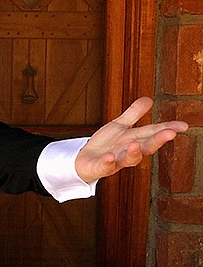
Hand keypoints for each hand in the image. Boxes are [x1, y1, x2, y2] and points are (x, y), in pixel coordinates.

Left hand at [74, 97, 188, 182]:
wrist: (83, 161)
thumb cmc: (104, 145)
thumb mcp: (119, 126)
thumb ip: (133, 114)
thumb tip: (149, 99)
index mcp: (134, 140)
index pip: (153, 133)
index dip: (167, 129)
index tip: (183, 126)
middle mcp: (127, 152)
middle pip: (146, 147)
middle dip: (157, 140)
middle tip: (170, 134)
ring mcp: (115, 161)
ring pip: (128, 159)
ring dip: (133, 152)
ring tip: (136, 144)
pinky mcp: (100, 167)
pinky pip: (105, 166)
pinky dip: (108, 162)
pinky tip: (109, 157)